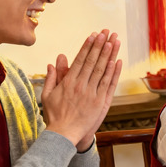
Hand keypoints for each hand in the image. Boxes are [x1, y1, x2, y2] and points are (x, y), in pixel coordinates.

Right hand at [42, 30, 121, 149]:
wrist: (64, 135)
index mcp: (68, 82)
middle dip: (101, 45)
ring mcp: (93, 94)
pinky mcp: (102, 102)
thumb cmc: (55, 115)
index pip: (80, 60)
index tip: (94, 35)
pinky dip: (114, 72)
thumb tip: (55, 60)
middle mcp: (82, 86)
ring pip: (103, 70)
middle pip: (93, 61)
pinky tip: (118, 61)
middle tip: (107, 32)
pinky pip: (109, 84)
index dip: (88, 46)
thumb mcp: (48, 94)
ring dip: (110, 54)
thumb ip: (53, 77)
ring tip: (115, 41)